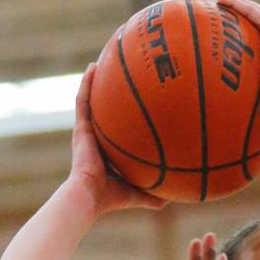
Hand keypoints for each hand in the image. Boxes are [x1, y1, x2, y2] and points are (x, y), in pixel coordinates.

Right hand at [70, 64, 167, 215]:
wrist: (90, 196)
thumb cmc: (112, 199)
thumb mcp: (139, 194)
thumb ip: (156, 195)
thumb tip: (178, 198)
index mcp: (108, 152)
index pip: (118, 131)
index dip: (126, 118)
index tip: (138, 104)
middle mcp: (97, 139)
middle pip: (105, 111)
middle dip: (112, 93)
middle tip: (123, 75)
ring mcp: (87, 132)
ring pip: (92, 100)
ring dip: (96, 81)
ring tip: (105, 60)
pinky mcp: (80, 128)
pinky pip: (83, 100)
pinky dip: (86, 83)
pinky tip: (93, 67)